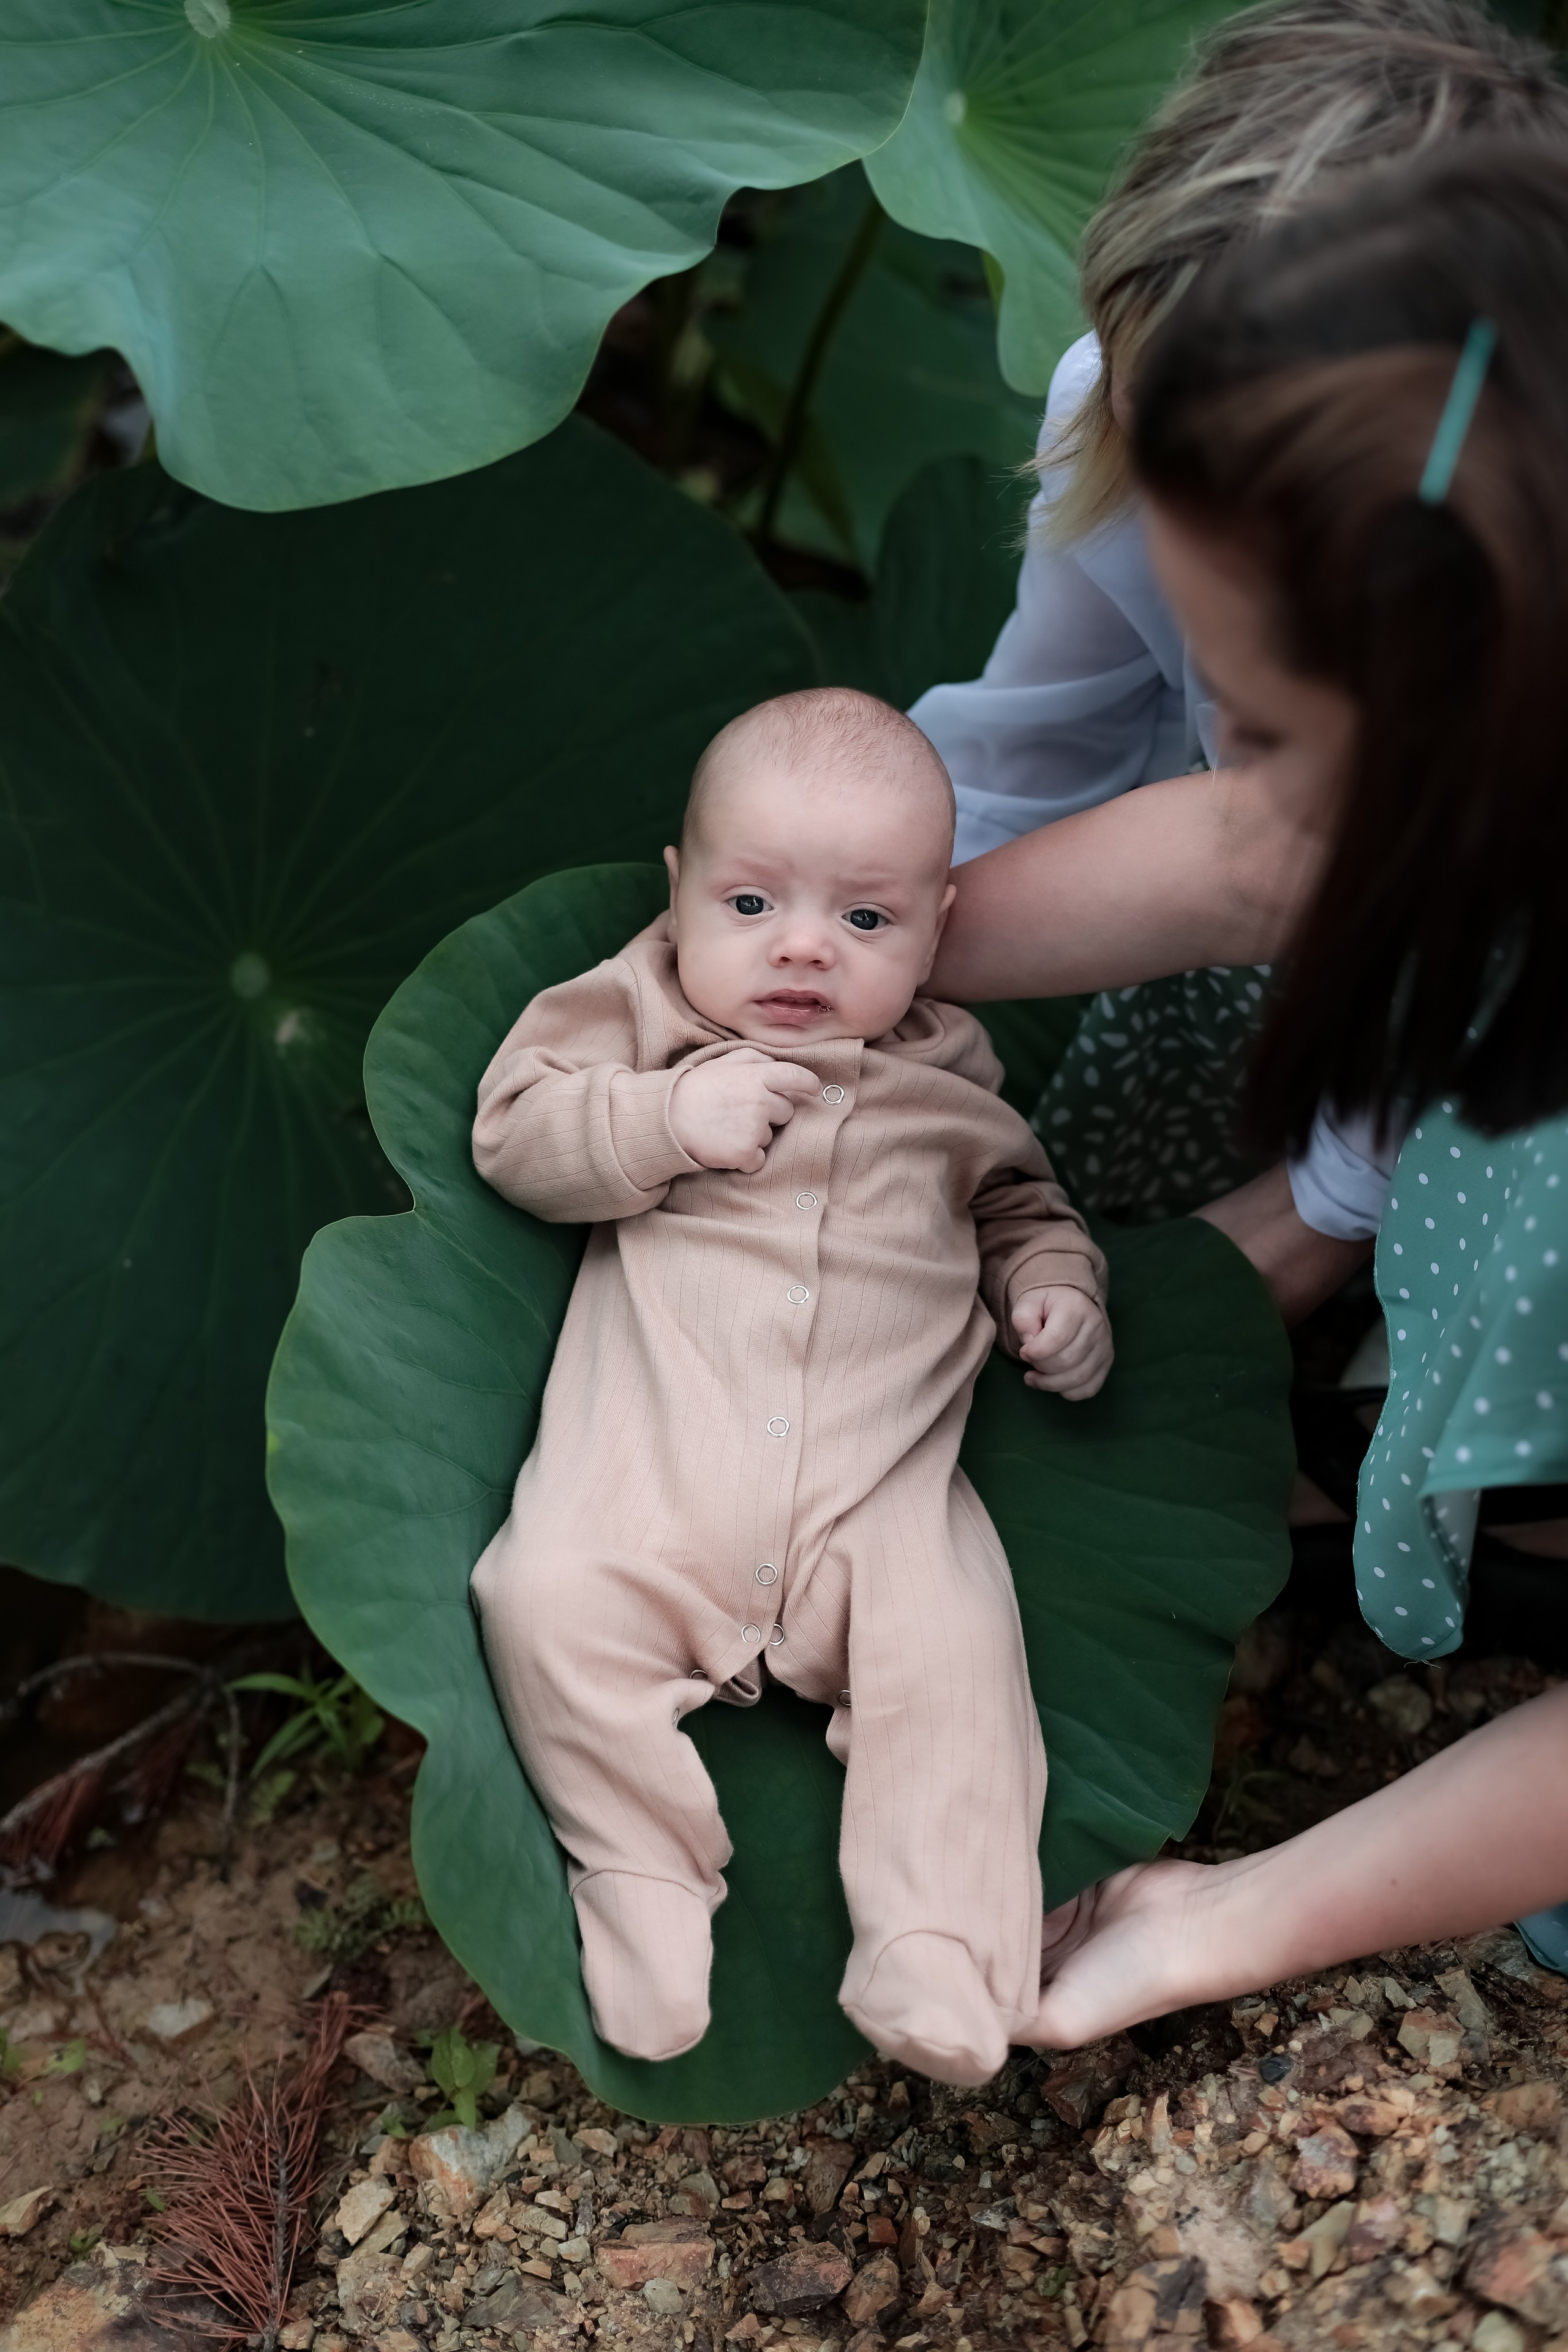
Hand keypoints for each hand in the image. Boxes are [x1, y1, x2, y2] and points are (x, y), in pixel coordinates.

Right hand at [669, 1049, 820, 1173]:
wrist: (666, 1120)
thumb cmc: (693, 1090)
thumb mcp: (720, 1063)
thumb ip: (750, 1059)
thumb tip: (774, 1062)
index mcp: (755, 1076)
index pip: (794, 1077)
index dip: (808, 1083)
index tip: (815, 1089)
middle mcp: (760, 1101)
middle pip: (786, 1111)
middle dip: (770, 1113)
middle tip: (741, 1112)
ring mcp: (754, 1128)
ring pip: (771, 1137)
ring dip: (755, 1136)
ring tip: (726, 1128)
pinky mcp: (745, 1153)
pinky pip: (759, 1160)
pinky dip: (746, 1159)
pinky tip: (726, 1147)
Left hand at [1012, 1285, 1112, 1399]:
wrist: (1070, 1304)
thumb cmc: (1047, 1306)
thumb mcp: (1028, 1304)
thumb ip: (1023, 1320)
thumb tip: (1030, 1343)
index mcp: (1076, 1307)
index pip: (1056, 1338)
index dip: (1035, 1352)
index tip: (1024, 1352)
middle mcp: (1096, 1327)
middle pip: (1066, 1361)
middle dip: (1040, 1367)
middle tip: (1029, 1361)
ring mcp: (1104, 1347)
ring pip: (1077, 1378)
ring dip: (1049, 1384)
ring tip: (1034, 1377)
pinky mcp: (1105, 1363)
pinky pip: (1089, 1388)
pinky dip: (1067, 1392)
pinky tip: (1053, 1382)